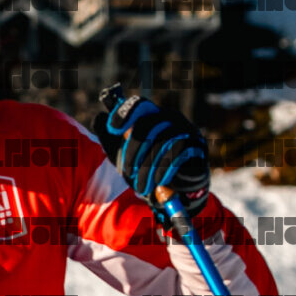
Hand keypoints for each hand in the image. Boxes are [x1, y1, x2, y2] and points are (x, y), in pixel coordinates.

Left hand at [99, 87, 210, 219]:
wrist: (176, 190)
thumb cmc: (148, 168)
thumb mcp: (124, 154)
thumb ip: (110, 137)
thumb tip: (99, 118)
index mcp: (152, 115)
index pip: (138, 105)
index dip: (124, 114)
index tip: (112, 130)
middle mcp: (169, 117)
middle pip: (146, 125)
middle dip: (132, 151)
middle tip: (126, 172)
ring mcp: (185, 129)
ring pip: (161, 141)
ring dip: (148, 167)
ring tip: (141, 186)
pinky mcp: (197, 145)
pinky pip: (178, 152)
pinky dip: (165, 169)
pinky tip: (159, 181)